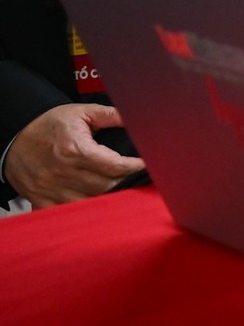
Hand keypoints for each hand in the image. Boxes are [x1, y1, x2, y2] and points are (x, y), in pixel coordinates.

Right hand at [4, 104, 143, 207]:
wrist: (13, 137)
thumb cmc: (48, 125)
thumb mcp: (81, 112)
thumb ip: (110, 115)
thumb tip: (134, 116)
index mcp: (76, 149)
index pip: (115, 166)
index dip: (135, 167)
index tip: (146, 166)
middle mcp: (63, 172)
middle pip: (105, 187)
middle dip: (126, 185)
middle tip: (141, 182)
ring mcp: (51, 189)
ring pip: (89, 203)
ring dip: (108, 201)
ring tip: (124, 194)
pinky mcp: (41, 199)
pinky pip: (66, 213)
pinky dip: (82, 213)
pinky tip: (96, 209)